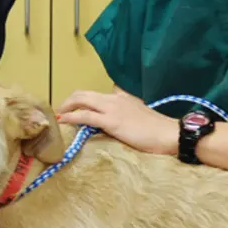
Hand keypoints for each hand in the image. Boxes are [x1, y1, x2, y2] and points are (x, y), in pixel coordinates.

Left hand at [56, 90, 178, 154]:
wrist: (169, 133)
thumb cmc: (156, 129)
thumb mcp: (139, 115)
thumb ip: (125, 113)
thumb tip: (114, 121)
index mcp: (121, 96)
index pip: (96, 93)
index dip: (81, 99)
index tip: (71, 107)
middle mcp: (114, 98)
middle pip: (84, 94)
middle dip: (68, 101)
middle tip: (60, 112)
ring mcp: (112, 108)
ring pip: (81, 100)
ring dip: (66, 107)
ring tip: (58, 115)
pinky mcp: (111, 120)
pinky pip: (85, 116)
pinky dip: (71, 117)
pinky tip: (63, 120)